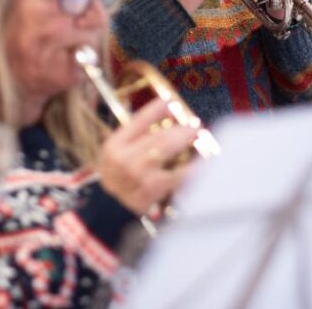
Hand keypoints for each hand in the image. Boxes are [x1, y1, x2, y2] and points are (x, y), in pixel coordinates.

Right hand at [96, 98, 197, 215]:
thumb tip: (168, 109)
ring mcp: (136, 178)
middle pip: (157, 137)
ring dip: (184, 141)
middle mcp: (123, 160)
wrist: (107, 211)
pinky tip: (204, 163)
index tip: (170, 101)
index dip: (155, 109)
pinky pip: (175, 177)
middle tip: (195, 126)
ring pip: (165, 152)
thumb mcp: (120, 153)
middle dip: (179, 130)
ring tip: (199, 137)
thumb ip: (139, 135)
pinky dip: (191, 169)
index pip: (138, 121)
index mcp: (114, 145)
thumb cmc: (120, 177)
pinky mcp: (149, 194)